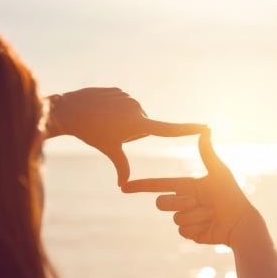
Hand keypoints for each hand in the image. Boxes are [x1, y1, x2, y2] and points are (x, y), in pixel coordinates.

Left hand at [45, 88, 205, 185]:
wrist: (71, 110)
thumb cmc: (91, 133)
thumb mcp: (109, 150)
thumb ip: (121, 166)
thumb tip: (122, 186)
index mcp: (138, 124)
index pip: (168, 129)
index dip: (188, 129)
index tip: (205, 126)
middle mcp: (138, 109)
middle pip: (143, 127)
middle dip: (131, 132)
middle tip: (111, 131)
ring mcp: (129, 98)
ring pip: (132, 116)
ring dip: (123, 121)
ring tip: (105, 121)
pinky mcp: (120, 91)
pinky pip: (123, 105)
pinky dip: (115, 110)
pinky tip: (101, 111)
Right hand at [121, 130, 254, 245]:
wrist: (241, 223)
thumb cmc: (233, 195)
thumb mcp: (219, 172)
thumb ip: (207, 152)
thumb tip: (206, 128)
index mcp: (186, 186)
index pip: (158, 185)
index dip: (140, 186)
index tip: (124, 187)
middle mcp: (183, 201)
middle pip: (161, 203)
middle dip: (178, 202)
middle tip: (196, 202)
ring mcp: (186, 218)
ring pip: (175, 218)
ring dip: (194, 216)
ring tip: (211, 214)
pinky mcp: (190, 233)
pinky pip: (183, 231)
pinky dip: (197, 228)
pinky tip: (210, 226)